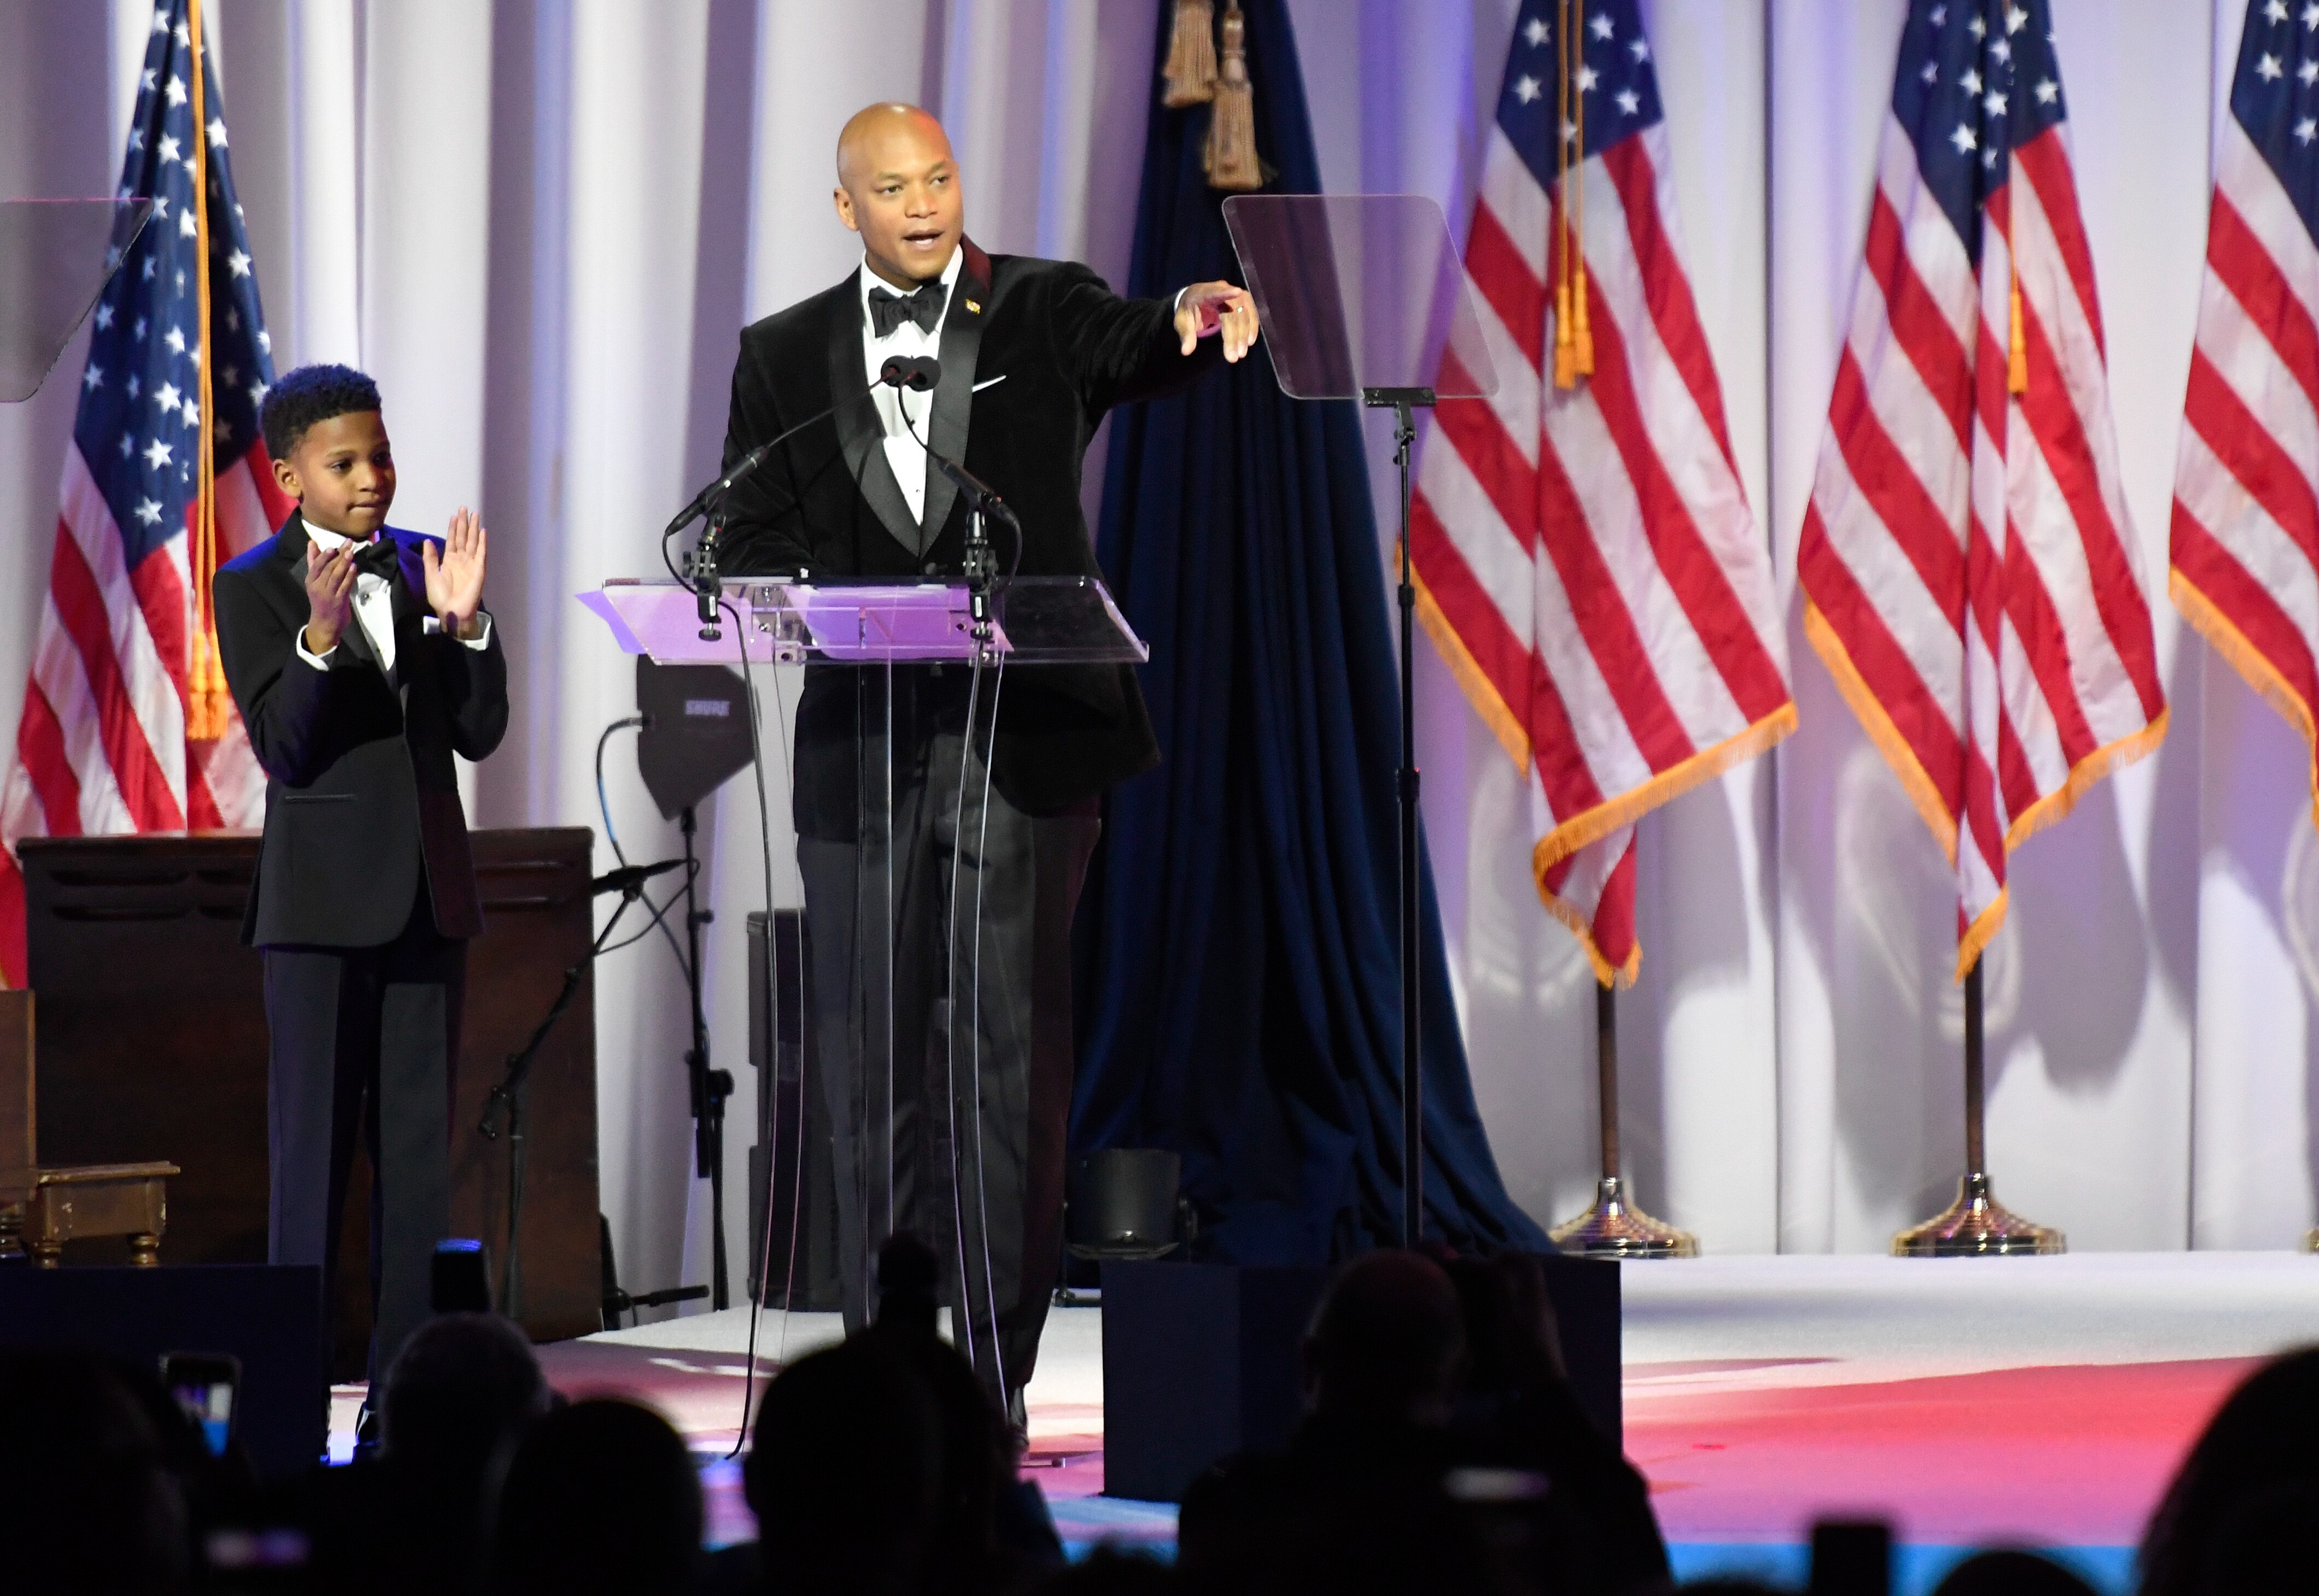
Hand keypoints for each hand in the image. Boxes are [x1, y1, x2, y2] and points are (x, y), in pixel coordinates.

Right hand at [303, 538, 355, 654]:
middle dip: (339, 555)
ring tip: (351, 553)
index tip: (332, 547)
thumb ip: (314, 561)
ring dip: (344, 564)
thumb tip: (312, 542)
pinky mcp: (339, 601)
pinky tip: (354, 567)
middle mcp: (317, 587)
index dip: (324, 556)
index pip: (316, 565)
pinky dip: (350, 576)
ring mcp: (328, 594)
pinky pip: (345, 586)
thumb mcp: (314, 580)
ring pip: (336, 576)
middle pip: (328, 568)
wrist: (325, 623)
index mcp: (310, 580)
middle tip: (349, 544)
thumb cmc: (321, 598)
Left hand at [424, 507, 487, 638]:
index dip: (453, 528)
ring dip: (473, 528)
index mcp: (449, 561)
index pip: (452, 540)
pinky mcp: (479, 569)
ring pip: (472, 542)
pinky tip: (482, 532)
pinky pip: (481, 553)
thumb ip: (430, 558)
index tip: (454, 516)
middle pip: (463, 537)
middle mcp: (461, 560)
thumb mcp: (431, 575)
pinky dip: (482, 542)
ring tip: (475, 515)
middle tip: (465, 508)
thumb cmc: (440, 596)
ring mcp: (471, 564)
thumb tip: (428, 540)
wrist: (452, 610)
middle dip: (464, 523)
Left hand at [1176, 280, 1260, 362]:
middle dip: (1233, 336)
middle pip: (1232, 312)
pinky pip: (1251, 314)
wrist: (1197, 299)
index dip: (1226, 292)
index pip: (1215, 292)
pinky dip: (1252, 328)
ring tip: (1241, 354)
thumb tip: (1186, 351)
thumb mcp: (1182, 322)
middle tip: (1233, 358)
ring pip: (1244, 313)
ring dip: (1244, 335)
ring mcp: (1235, 293)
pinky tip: (1249, 342)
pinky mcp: (1243, 300)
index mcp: (1204, 292)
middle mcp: (1222, 289)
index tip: (1237, 292)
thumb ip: (1186, 335)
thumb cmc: (1189, 310)